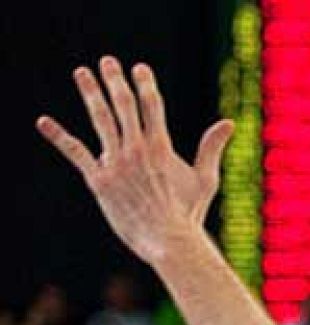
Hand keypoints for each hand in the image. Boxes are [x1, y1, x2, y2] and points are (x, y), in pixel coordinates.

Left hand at [37, 58, 232, 261]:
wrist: (168, 240)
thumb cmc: (189, 213)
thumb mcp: (206, 178)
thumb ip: (212, 147)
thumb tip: (229, 122)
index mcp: (162, 147)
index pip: (151, 105)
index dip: (145, 84)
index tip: (139, 68)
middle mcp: (137, 149)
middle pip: (124, 105)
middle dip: (115, 80)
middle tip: (107, 61)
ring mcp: (116, 162)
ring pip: (100, 119)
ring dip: (90, 93)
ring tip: (82, 72)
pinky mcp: (98, 179)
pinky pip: (75, 152)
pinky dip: (58, 136)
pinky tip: (43, 122)